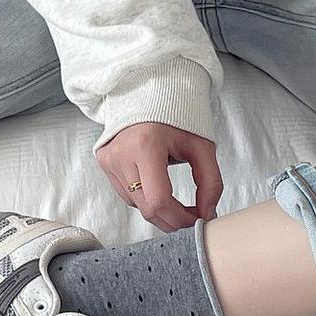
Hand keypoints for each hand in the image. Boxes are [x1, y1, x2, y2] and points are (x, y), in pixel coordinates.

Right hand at [97, 121, 222, 230]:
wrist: (151, 94)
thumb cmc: (177, 118)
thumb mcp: (202, 146)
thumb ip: (211, 182)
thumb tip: (207, 215)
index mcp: (146, 145)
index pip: (159, 200)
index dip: (180, 219)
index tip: (196, 220)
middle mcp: (121, 154)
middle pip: (146, 208)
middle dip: (172, 220)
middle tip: (190, 217)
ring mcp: (109, 159)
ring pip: (136, 205)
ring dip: (158, 209)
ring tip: (176, 200)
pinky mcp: (104, 162)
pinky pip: (126, 194)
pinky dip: (144, 198)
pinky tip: (155, 185)